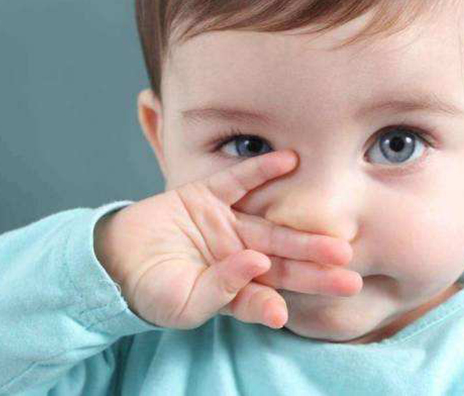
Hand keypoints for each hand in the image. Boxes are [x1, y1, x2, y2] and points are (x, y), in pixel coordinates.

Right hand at [94, 149, 361, 329]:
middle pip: (283, 258)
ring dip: (300, 224)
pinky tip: (290, 160)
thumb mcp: (184, 302)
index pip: (275, 289)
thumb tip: (260, 268)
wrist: (113, 259)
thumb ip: (222, 291)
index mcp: (234, 287)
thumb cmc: (149, 289)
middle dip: (316, 259)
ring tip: (334, 228)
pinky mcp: (206, 196)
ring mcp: (224, 224)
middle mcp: (237, 255)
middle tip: (350, 258)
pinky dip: (261, 170)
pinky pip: (237, 180)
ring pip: (269, 224)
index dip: (304, 289)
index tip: (338, 285)